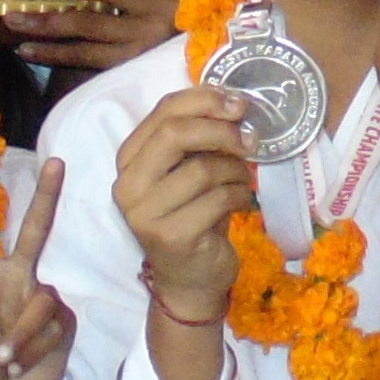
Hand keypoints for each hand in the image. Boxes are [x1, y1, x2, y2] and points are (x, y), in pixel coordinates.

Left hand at [0, 157, 78, 379]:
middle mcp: (15, 278)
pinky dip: (31, 351)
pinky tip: (20, 367)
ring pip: (38, 302)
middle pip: (34, 233)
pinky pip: (50, 328)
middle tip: (58, 161)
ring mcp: (41, 297)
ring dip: (19, 337)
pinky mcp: (62, 320)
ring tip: (4, 363)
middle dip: (46, 198)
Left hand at [7, 0, 182, 74]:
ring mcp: (145, 39)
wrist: (221, 59)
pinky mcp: (133, 65)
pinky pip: (86, 58)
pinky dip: (54, 54)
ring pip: (87, 26)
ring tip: (13, 19)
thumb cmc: (183, 22)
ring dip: (45, 22)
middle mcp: (156, 7)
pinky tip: (28, 50)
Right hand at [113, 86, 260, 320]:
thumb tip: (236, 104)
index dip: (205, 100)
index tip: (240, 104)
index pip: (164, 111)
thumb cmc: (193, 216)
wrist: (190, 279)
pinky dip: (240, 195)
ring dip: (236, 170)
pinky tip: (242, 201)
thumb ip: (199, 139)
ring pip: (202, 169)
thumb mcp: (189, 171)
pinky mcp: (170, 237)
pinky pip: (217, 200)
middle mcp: (128, 184)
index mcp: (129, 159)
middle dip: (221, 130)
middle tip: (251, 140)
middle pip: (175, 133)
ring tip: (243, 180)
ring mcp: (145, 213)